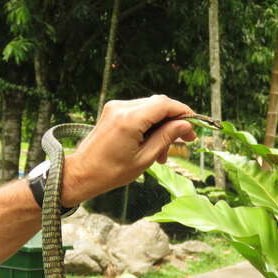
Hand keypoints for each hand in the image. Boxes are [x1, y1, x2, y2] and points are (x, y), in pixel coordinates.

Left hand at [60, 95, 196, 206]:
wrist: (82, 173)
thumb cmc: (111, 171)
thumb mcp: (145, 158)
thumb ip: (167, 137)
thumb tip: (186, 125)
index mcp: (130, 119)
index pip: (164, 104)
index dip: (183, 112)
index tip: (194, 125)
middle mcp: (122, 107)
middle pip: (158, 104)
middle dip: (175, 120)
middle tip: (186, 140)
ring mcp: (116, 107)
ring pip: (150, 108)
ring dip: (162, 125)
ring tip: (165, 152)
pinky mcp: (113, 111)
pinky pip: (139, 112)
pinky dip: (150, 125)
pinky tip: (153, 144)